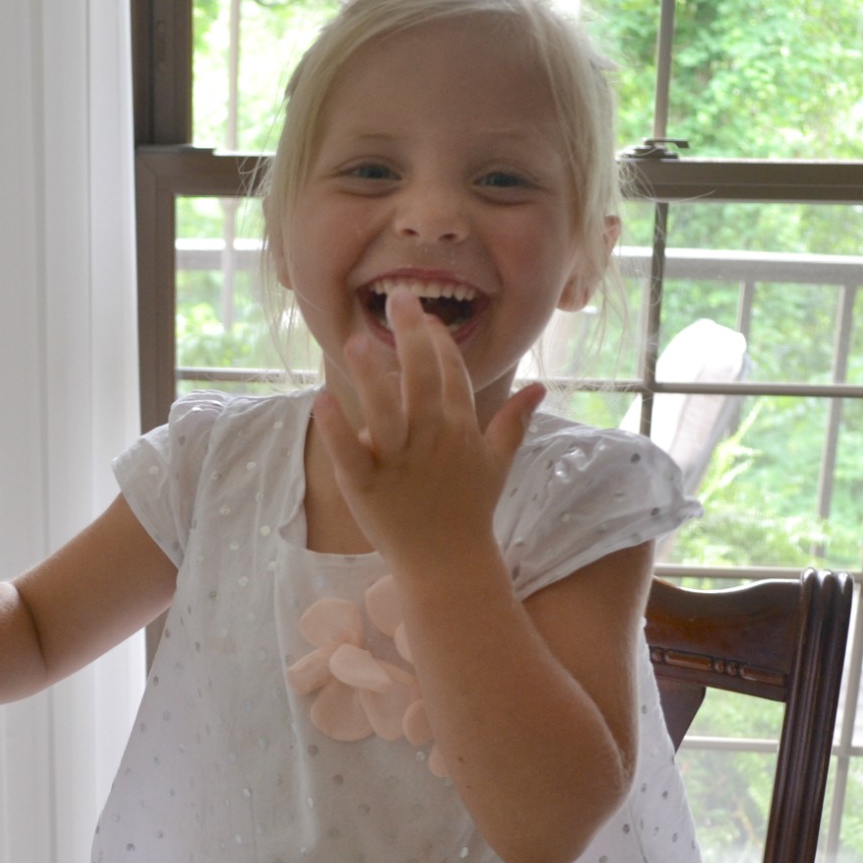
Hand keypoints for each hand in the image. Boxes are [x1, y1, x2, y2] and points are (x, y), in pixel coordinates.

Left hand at [312, 288, 543, 572]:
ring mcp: (399, 462)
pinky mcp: (367, 486)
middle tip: (396, 297)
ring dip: (372, 375)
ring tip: (357, 340)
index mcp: (460, 428)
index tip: (423, 313)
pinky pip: (351, 451)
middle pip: (421, 378)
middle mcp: (432, 439)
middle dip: (411, 335)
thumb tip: (539, 388)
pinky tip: (322, 400)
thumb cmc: (470, 510)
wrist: (449, 565)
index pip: (451, 372)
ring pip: (386, 410)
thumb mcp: (497, 462)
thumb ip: (514, 421)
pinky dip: (337, 428)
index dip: (438, 339)